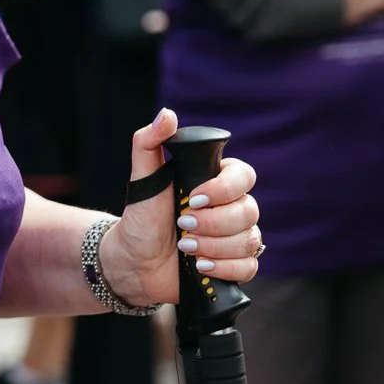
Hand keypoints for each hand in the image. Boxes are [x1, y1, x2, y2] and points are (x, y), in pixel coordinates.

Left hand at [98, 109, 260, 310]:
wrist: (134, 261)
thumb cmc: (141, 216)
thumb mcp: (141, 178)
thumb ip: (149, 142)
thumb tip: (168, 115)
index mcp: (217, 182)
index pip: (244, 176)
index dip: (224, 188)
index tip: (194, 198)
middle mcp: (232, 208)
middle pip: (250, 211)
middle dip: (213, 222)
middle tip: (182, 226)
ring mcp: (236, 237)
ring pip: (250, 239)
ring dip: (215, 246)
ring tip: (186, 248)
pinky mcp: (235, 265)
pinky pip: (250, 266)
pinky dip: (225, 268)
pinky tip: (201, 266)